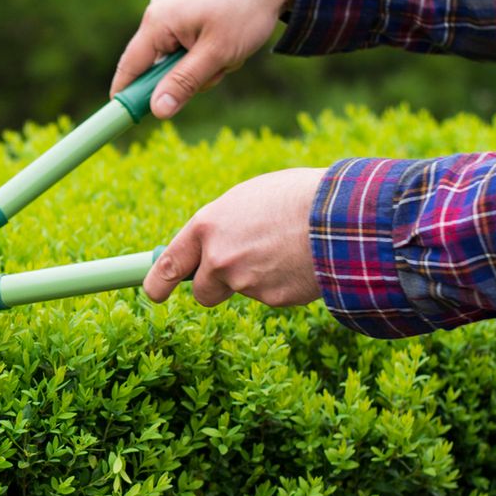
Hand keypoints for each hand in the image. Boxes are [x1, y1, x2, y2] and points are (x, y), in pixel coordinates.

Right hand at [111, 0, 299, 118]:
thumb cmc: (245, 9)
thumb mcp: (216, 54)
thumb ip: (183, 83)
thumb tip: (157, 110)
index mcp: (158, 22)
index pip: (130, 67)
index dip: (126, 95)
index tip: (125, 118)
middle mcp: (159, 14)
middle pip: (158, 65)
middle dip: (187, 76)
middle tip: (217, 71)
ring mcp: (173, 10)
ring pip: (178, 58)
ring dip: (204, 65)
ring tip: (231, 51)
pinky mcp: (188, 10)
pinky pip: (189, 44)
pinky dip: (208, 51)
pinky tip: (229, 41)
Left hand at [144, 168, 324, 307]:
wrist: (342, 214)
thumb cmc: (296, 196)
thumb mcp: (247, 199)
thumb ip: (223, 225)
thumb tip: (214, 242)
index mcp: (207, 227)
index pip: (167, 265)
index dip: (156, 283)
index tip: (153, 292)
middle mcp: (219, 259)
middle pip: (202, 292)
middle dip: (213, 287)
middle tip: (233, 273)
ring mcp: (245, 283)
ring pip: (241, 291)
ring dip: (255, 280)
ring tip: (284, 250)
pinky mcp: (273, 299)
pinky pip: (271, 295)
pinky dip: (282, 284)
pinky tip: (301, 261)